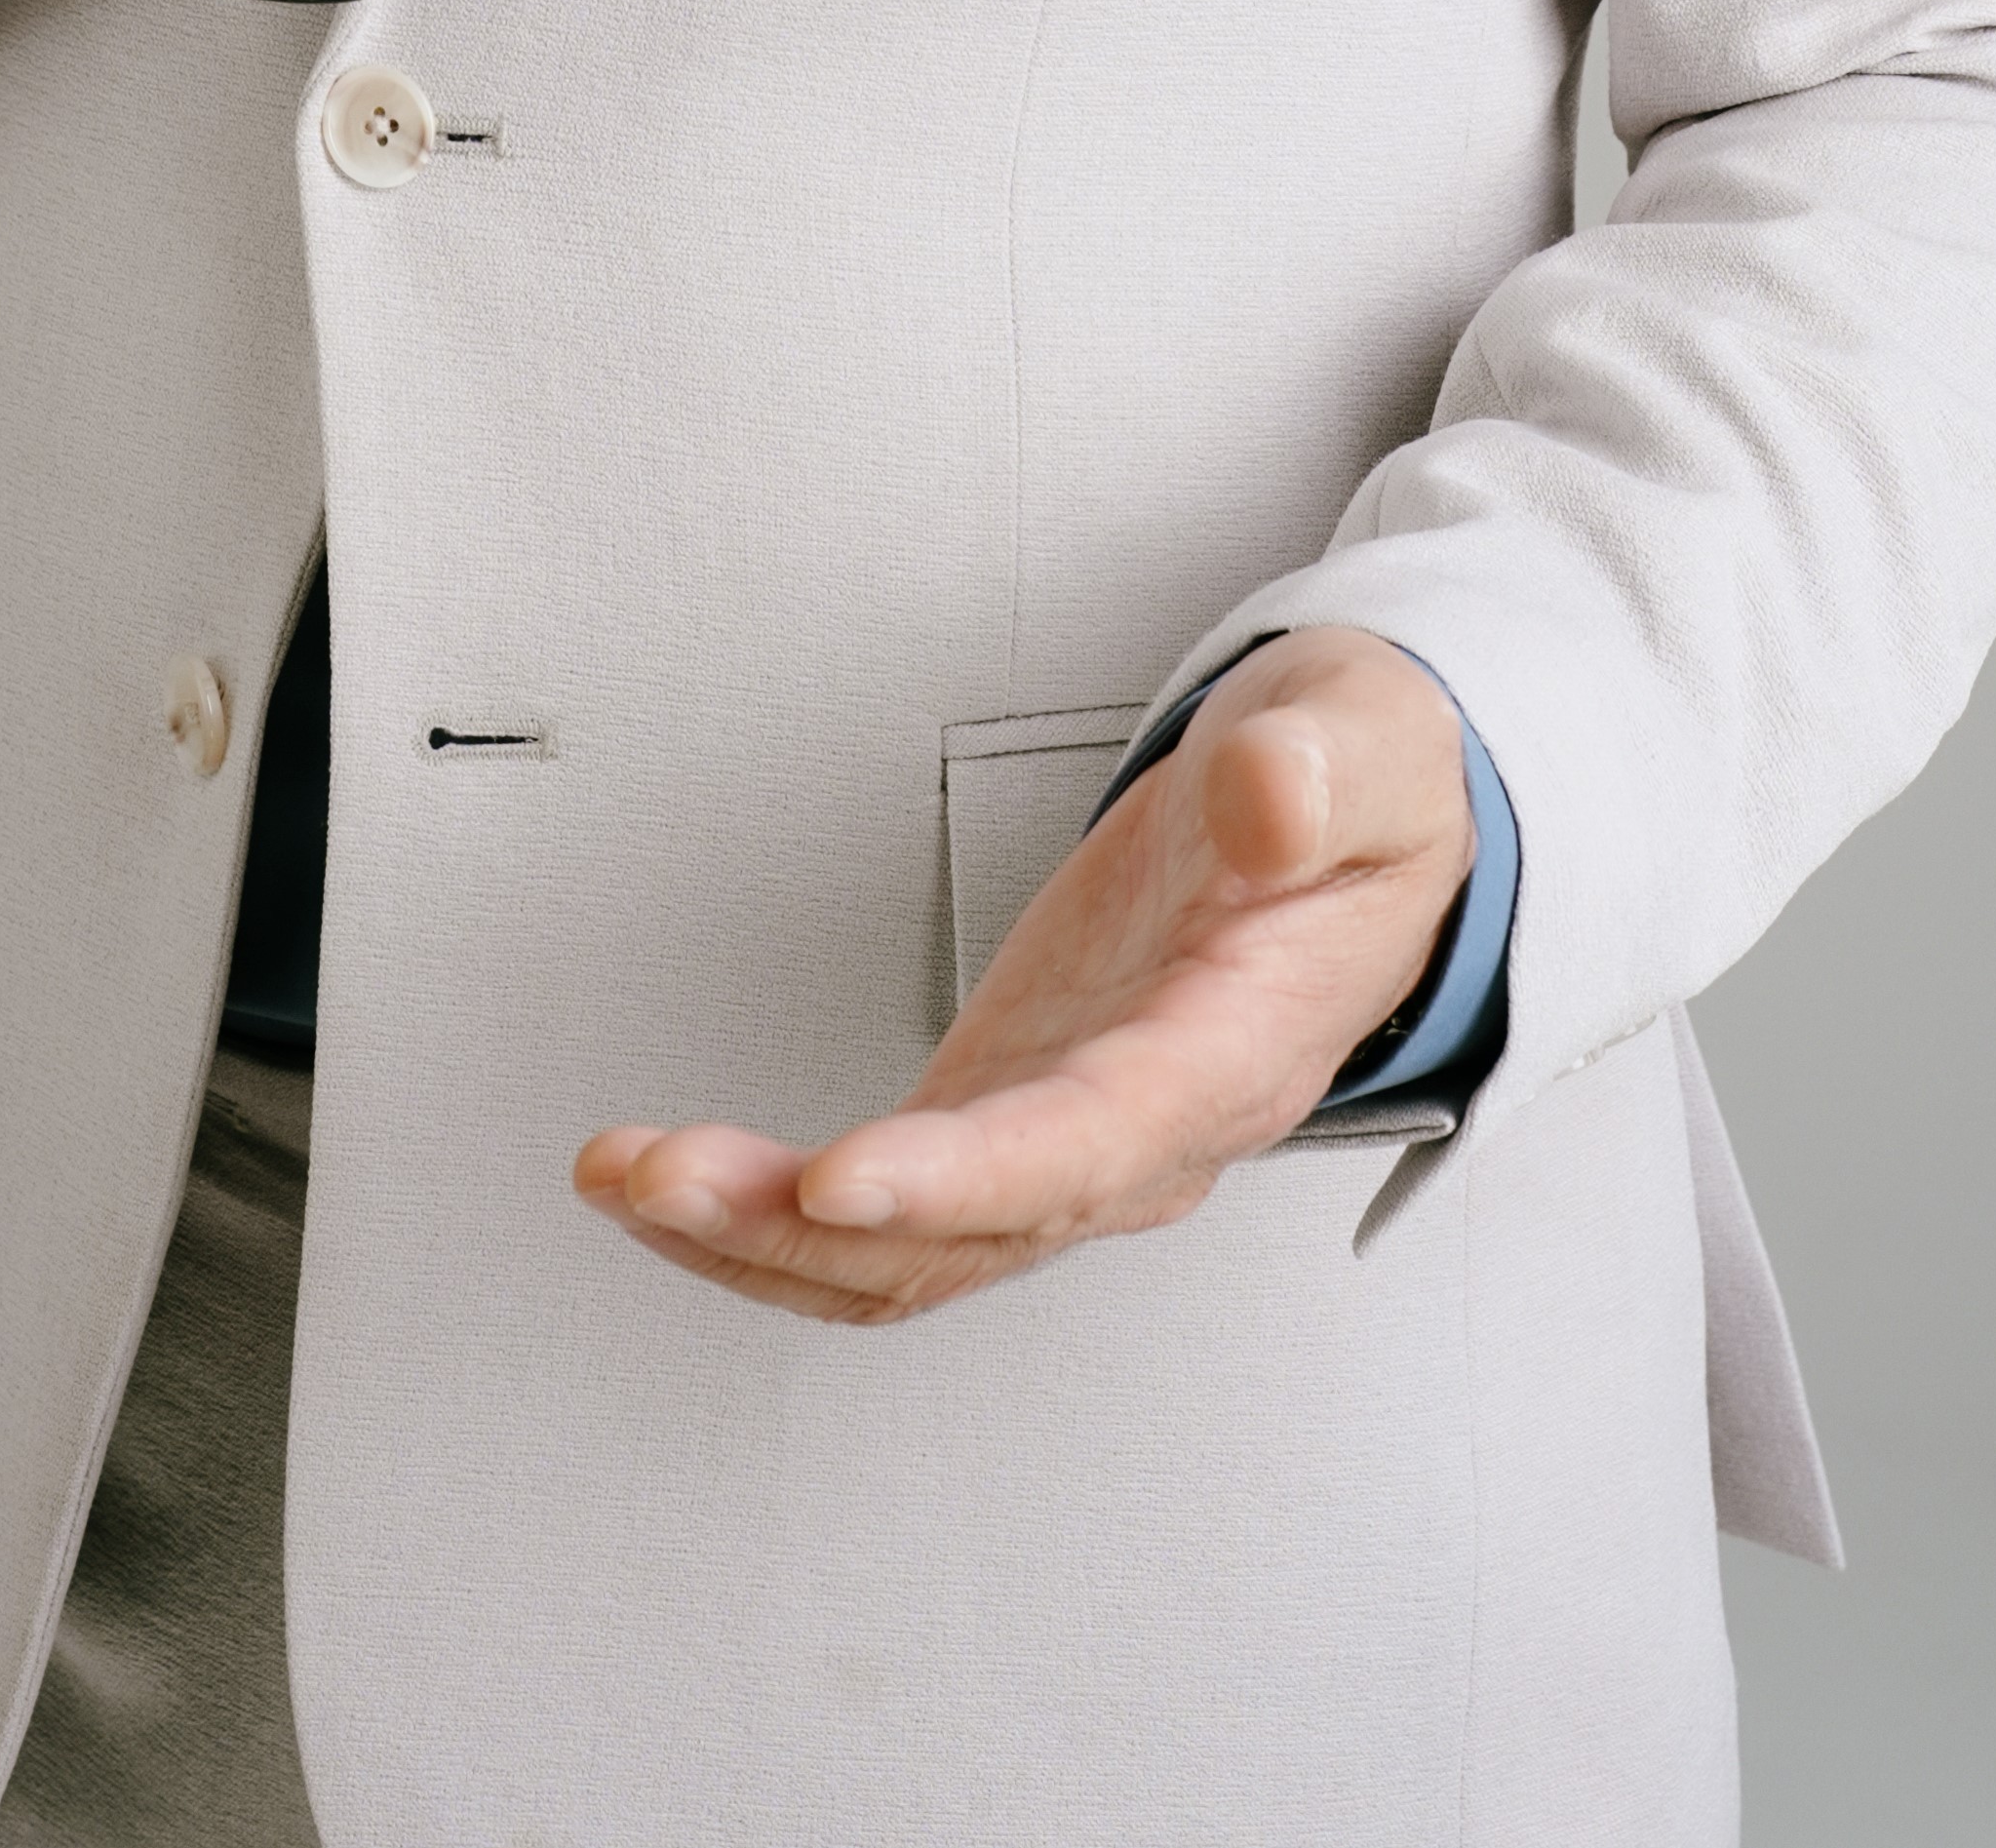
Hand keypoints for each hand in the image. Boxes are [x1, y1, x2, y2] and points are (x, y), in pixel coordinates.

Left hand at [570, 628, 1470, 1326]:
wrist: (1368, 830)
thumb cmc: (1365, 788)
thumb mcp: (1370, 741)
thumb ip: (1321, 772)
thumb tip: (1265, 799)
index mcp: (1232, 1052)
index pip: (1092, 1143)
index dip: (965, 1178)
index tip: (841, 1175)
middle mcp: (1141, 1135)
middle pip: (965, 1235)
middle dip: (799, 1226)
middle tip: (656, 1174)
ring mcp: (1064, 1141)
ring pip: (903, 1253)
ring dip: (755, 1238)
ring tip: (625, 1177)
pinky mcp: (1005, 1116)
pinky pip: (879, 1217)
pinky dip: (766, 1213)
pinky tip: (666, 1178)